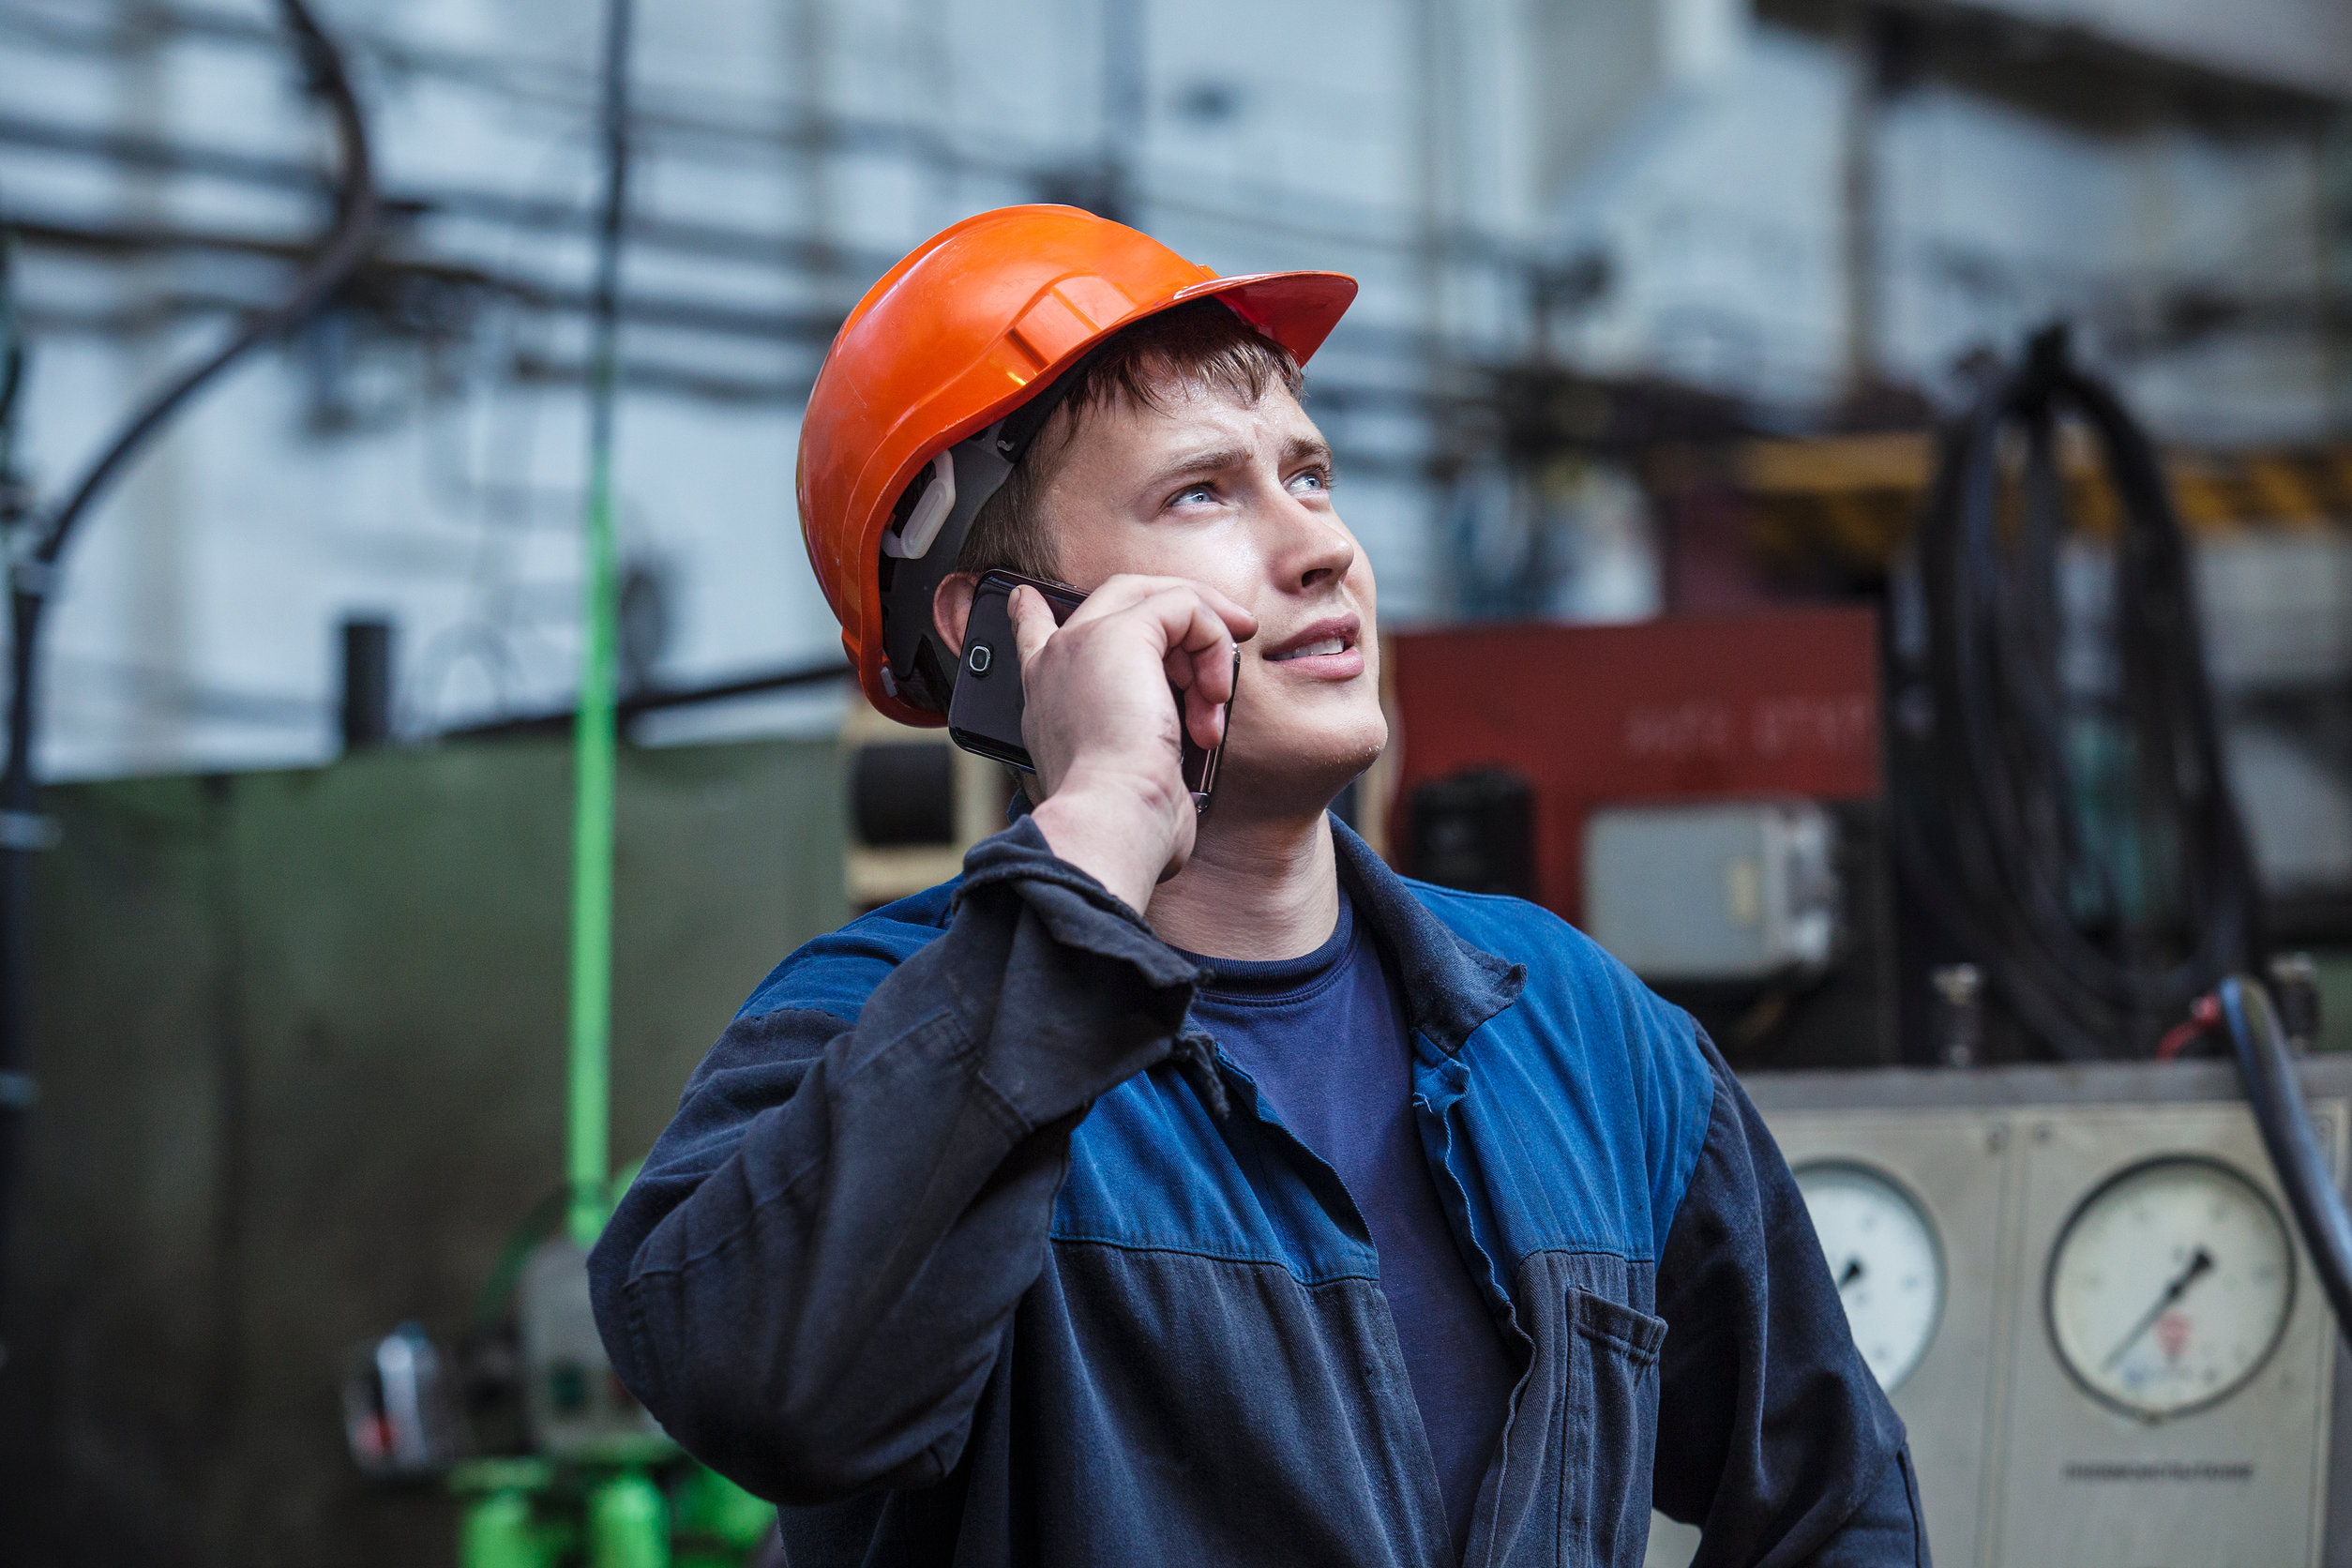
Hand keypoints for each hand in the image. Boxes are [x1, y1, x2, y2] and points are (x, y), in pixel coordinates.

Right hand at [1009, 575, 1254, 912]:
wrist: (1110, 820)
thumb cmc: (1120, 818)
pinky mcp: (1122, 632)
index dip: (1033, 612)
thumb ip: (1133, 747)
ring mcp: (1083, 641)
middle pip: (1118, 598)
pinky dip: (1214, 643)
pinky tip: (1215, 693)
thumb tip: (1182, 754)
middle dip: (1180, 615)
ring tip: (1215, 702)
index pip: (1029, 633)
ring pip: (1158, 598)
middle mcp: (1055, 662)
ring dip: (1207, 646)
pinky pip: (1184, 606)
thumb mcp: (1119, 778)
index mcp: (1043, 698)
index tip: (1028, 599)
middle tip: (1229, 633)